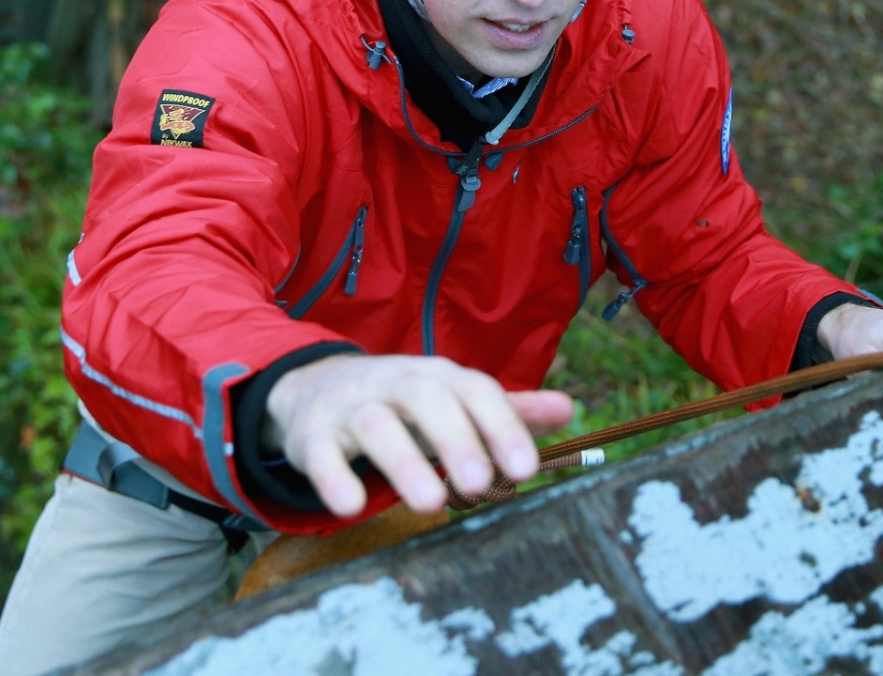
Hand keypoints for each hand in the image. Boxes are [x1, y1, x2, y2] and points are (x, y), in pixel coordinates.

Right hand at [265, 353, 572, 517]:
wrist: (315, 388)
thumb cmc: (401, 404)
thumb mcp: (451, 399)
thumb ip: (504, 409)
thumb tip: (570, 409)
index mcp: (437, 375)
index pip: (475, 390)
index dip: (501, 426)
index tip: (525, 470)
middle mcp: (394, 382)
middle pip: (426, 398)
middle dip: (455, 439)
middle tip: (480, 485)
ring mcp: (351, 406)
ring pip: (375, 425)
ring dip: (403, 461)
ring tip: (430, 502)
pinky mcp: (312, 434)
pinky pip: (320, 452)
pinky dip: (334, 477)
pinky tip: (351, 506)